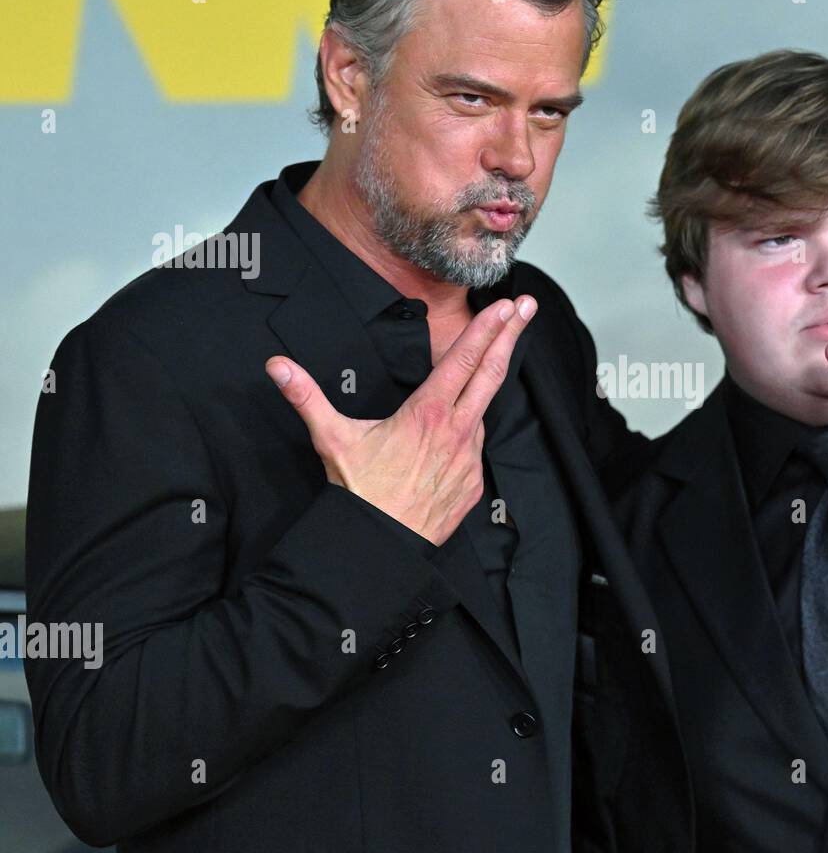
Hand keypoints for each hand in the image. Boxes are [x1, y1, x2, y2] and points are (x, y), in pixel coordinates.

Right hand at [264, 295, 535, 545]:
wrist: (381, 546)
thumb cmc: (359, 492)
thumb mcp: (332, 438)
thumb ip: (306, 396)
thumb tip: (276, 366)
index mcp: (429, 413)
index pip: (465, 360)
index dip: (488, 329)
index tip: (507, 306)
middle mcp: (457, 432)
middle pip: (493, 373)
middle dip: (511, 336)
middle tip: (527, 308)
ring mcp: (470, 458)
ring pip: (482, 413)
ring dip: (485, 390)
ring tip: (485, 370)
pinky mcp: (473, 483)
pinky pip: (475, 450)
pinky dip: (469, 435)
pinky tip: (456, 435)